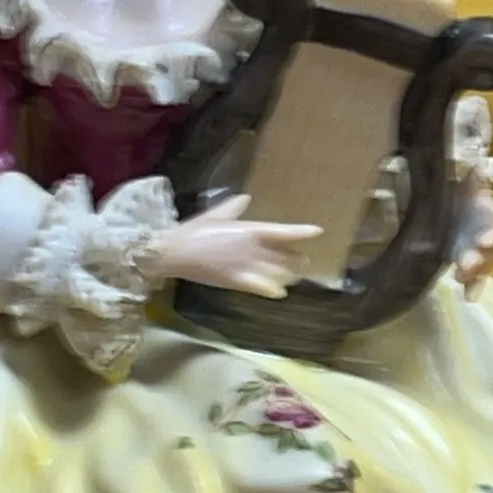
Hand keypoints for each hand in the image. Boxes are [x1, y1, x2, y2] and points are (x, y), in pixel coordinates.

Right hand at [144, 195, 321, 298]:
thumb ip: (232, 208)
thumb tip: (245, 198)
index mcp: (249, 229)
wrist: (174, 252)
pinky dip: (272, 290)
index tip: (317, 232)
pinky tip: (280, 293)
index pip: (283, 231)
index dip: (302, 232)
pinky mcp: (236, 281)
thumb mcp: (214, 216)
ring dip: (287, 275)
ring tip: (294, 277)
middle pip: (283, 255)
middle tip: (303, 261)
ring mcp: (245, 266)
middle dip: (294, 259)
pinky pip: (261, 288)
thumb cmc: (194, 231)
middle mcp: (252, 248)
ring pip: (276, 272)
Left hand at [454, 184, 492, 295]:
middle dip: (481, 260)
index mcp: (492, 216)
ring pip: (485, 267)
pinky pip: (475, 279)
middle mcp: (490, 236)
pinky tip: (468, 297)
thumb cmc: (455, 187)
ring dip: (474, 274)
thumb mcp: (465, 182)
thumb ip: (472, 178)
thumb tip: (473, 171)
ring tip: (460, 275)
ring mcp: (480, 251)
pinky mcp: (466, 261)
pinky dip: (473, 288)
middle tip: (467, 263)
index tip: (483, 241)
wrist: (445, 196)